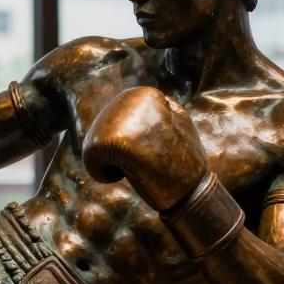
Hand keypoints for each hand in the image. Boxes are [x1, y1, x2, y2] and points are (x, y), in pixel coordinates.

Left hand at [82, 87, 207, 211]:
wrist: (192, 189)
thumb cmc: (181, 161)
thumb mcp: (173, 123)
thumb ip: (150, 111)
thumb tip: (130, 100)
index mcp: (145, 94)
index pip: (115, 119)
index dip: (126, 143)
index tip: (148, 153)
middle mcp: (132, 100)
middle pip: (102, 130)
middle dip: (114, 152)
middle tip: (141, 163)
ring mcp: (122, 119)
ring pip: (95, 143)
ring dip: (109, 162)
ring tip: (136, 168)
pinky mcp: (112, 140)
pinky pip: (90, 159)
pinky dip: (102, 174)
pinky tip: (123, 176)